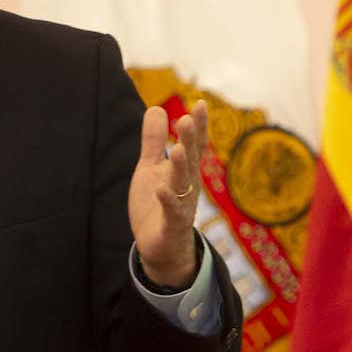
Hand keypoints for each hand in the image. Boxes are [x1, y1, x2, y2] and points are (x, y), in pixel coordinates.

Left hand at [129, 100, 207, 287]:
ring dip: (182, 167)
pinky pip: (171, 212)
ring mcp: (182, 206)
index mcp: (184, 171)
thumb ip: (154, 141)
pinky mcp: (171, 225)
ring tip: (179, 148)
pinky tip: (161, 188)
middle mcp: (188, 186)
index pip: (194, 144)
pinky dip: (167, 201)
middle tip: (188, 119)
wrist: (160, 247)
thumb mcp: (151, 168)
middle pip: (192, 160)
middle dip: (191, 141)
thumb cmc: (157, 204)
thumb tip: (157, 109)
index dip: (198, 126)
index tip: (199, 103)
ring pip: (183, 184)